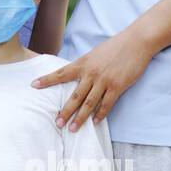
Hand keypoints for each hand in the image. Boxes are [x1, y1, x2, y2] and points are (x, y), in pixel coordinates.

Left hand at [32, 27, 152, 129]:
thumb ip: (85, 66)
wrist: (136, 42)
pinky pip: (107, 104)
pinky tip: (95, 122)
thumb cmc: (115, 46)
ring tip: (72, 129)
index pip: (61, 73)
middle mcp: (91, 73)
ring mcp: (104, 81)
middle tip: (57, 123)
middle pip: (75, 96)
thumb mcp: (95, 54)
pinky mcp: (118, 86)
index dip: (47, 80)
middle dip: (65, 111)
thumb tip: (76, 76)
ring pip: (89, 103)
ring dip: (80, 118)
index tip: (34, 85)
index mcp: (83, 63)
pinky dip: (100, 114)